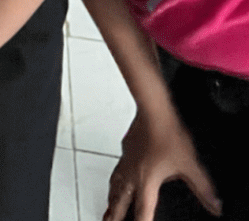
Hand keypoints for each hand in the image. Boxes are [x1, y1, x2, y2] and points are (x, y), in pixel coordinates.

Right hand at [103, 109, 220, 220]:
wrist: (153, 112)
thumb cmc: (166, 134)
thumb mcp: (190, 165)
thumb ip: (203, 188)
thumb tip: (214, 205)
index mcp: (147, 182)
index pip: (143, 211)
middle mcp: (132, 175)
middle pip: (120, 202)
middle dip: (114, 215)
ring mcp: (126, 163)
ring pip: (114, 187)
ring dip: (110, 200)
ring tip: (108, 206)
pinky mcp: (125, 151)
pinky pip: (116, 172)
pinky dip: (113, 181)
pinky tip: (116, 178)